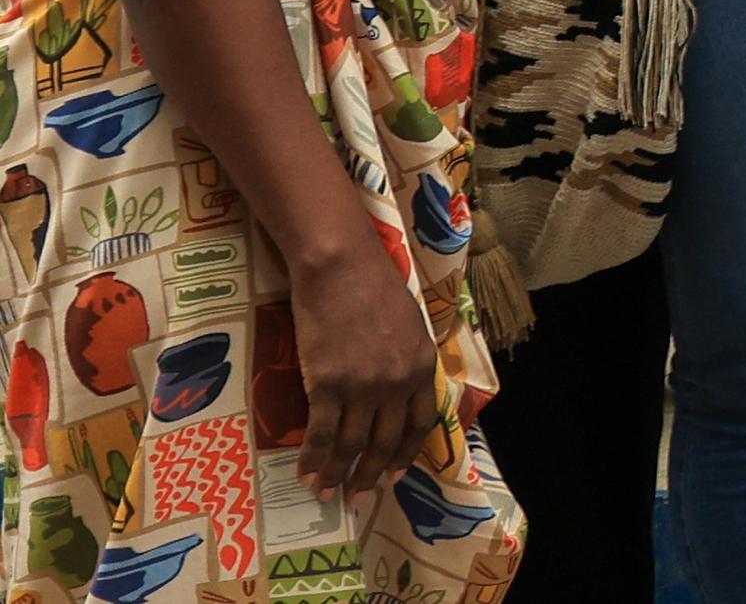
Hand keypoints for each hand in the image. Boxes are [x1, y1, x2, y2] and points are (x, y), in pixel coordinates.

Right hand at [286, 237, 437, 499]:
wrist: (341, 267)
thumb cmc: (373, 287)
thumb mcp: (409, 325)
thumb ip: (407, 360)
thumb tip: (400, 388)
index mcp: (421, 368)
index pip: (418, 425)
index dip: (404, 455)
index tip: (394, 477)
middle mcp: (397, 383)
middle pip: (384, 442)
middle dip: (370, 475)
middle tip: (357, 498)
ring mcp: (363, 386)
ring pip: (351, 446)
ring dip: (337, 474)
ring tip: (325, 493)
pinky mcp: (327, 385)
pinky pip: (321, 434)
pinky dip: (312, 459)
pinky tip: (304, 473)